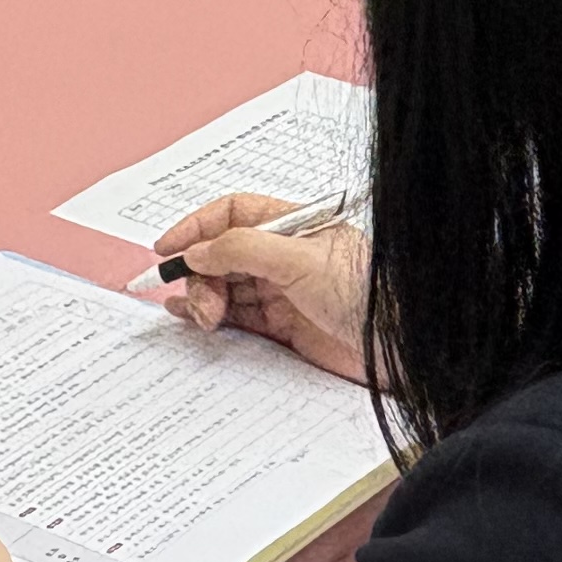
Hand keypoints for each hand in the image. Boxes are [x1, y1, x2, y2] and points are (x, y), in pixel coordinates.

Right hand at [147, 189, 372, 385]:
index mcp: (293, 227)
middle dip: (201, 273)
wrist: (393, 347)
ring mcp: (282, 291)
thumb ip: (244, 249)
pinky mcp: (282, 326)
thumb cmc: (364, 294)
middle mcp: (285, 256)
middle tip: (202, 303)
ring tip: (204, 318)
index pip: (234, 214)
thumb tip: (198, 250)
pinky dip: (210, 314)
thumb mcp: (300, 259)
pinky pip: (235, 315)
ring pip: (225, 286)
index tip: (167, 249)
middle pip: (223, 254)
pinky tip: (192, 317)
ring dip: (203, 297)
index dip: (197, 227)